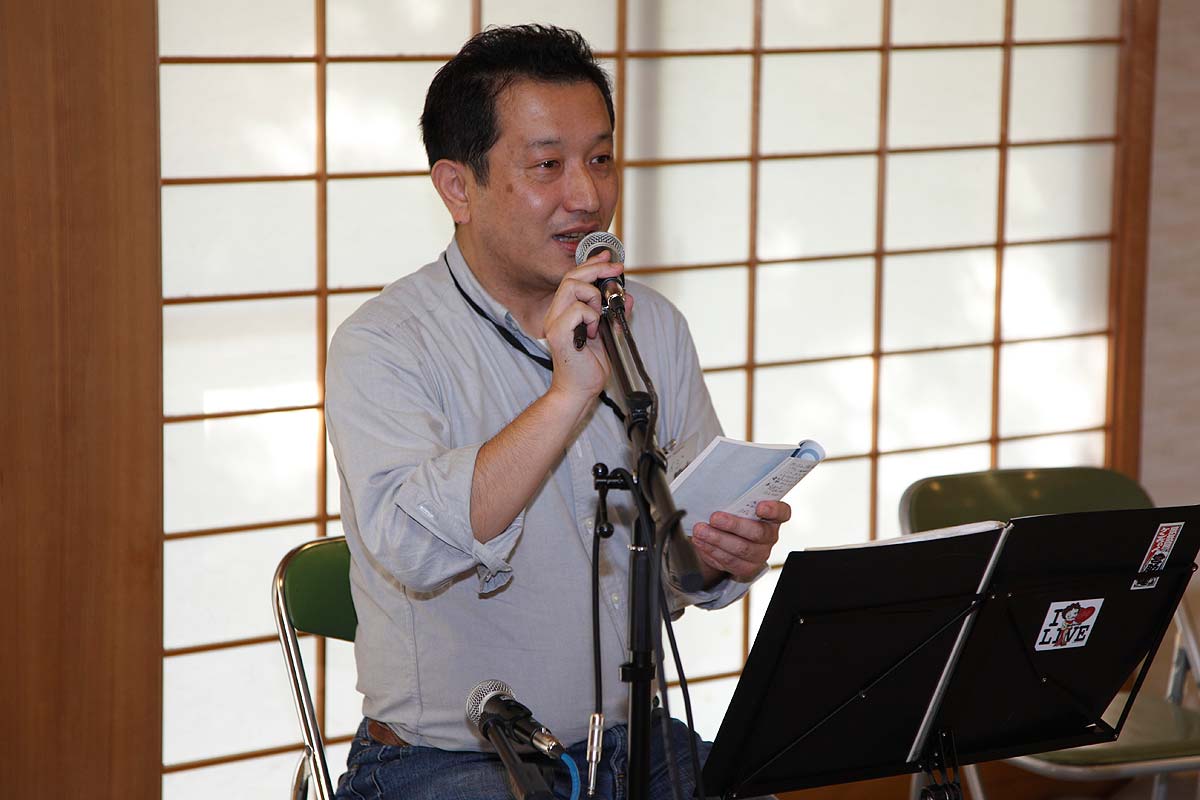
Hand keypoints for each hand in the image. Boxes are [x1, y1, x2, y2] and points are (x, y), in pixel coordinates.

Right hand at [542, 251, 630, 401]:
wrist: (578, 391)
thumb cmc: (588, 367)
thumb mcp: (607, 334)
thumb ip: (614, 314)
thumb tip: (627, 297)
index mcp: (564, 312)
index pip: (574, 278)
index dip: (592, 264)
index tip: (609, 258)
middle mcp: (555, 314)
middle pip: (572, 277)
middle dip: (597, 269)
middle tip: (616, 270)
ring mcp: (555, 322)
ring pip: (573, 287)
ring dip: (594, 297)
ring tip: (600, 317)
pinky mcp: (558, 333)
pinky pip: (578, 310)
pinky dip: (592, 317)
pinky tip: (594, 332)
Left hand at [691, 500, 790, 582]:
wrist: (725, 539)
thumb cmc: (733, 516)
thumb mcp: (736, 506)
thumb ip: (733, 500)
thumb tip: (714, 492)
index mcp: (772, 517)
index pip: (782, 512)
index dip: (774, 510)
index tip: (760, 506)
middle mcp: (769, 536)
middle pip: (758, 533)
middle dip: (734, 525)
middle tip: (714, 518)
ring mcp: (760, 554)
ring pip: (741, 549)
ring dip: (717, 539)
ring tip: (700, 530)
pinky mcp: (746, 568)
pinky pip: (730, 561)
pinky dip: (712, 551)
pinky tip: (701, 542)